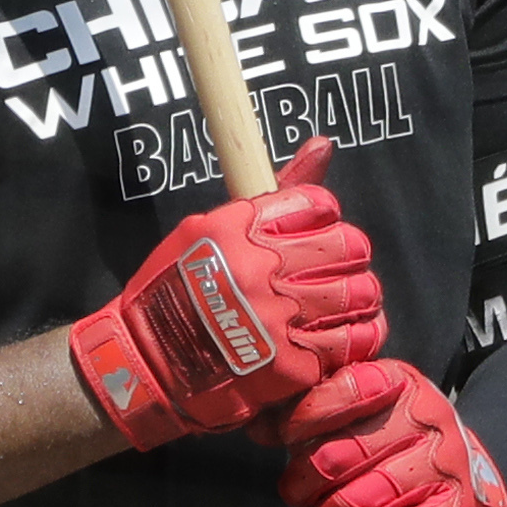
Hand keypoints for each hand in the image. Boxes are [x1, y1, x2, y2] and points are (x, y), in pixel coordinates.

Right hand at [68, 138, 384, 449]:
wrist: (148, 363)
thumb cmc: (178, 290)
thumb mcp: (209, 229)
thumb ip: (276, 194)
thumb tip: (324, 143)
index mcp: (238, 229)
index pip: (319, 206)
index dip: (327, 218)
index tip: (318, 232)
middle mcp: (259, 270)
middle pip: (348, 248)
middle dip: (350, 256)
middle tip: (339, 268)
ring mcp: (277, 320)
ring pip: (358, 294)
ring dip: (358, 296)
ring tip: (343, 302)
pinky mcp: (291, 364)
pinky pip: (352, 342)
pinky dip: (358, 336)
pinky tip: (345, 334)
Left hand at [273, 359, 506, 506]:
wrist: (474, 490)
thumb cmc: (397, 452)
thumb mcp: (361, 418)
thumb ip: (312, 417)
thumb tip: (258, 426)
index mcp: (395, 383)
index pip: (342, 390)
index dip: (300, 419)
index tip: (279, 442)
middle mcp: (424, 418)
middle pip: (343, 453)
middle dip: (302, 483)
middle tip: (289, 497)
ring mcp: (442, 466)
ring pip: (365, 498)